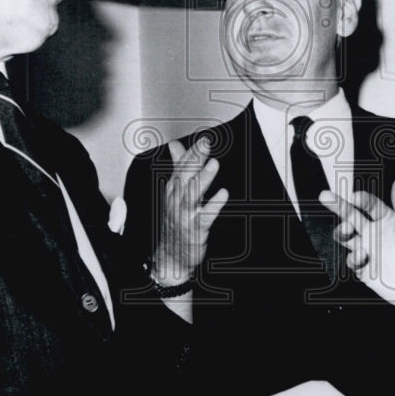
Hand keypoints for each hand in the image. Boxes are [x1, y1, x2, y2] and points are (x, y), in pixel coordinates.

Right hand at [151, 138, 227, 286]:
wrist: (171, 256)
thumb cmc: (175, 220)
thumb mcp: (175, 192)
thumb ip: (178, 166)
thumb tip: (174, 145)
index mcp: (173, 190)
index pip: (181, 167)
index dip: (192, 153)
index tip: (204, 140)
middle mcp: (176, 200)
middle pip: (185, 177)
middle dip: (195, 160)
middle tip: (207, 145)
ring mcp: (185, 215)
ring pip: (192, 194)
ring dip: (203, 179)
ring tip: (214, 164)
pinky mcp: (195, 230)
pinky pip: (204, 216)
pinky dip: (213, 205)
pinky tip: (223, 193)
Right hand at [322, 178, 394, 329]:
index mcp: (387, 219)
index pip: (368, 204)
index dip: (360, 198)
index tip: (353, 196)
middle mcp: (374, 232)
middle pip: (350, 214)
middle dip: (337, 204)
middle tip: (325, 196)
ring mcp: (368, 250)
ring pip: (345, 236)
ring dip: (341, 231)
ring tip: (346, 232)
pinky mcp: (364, 268)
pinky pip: (351, 259)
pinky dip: (353, 257)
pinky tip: (363, 257)